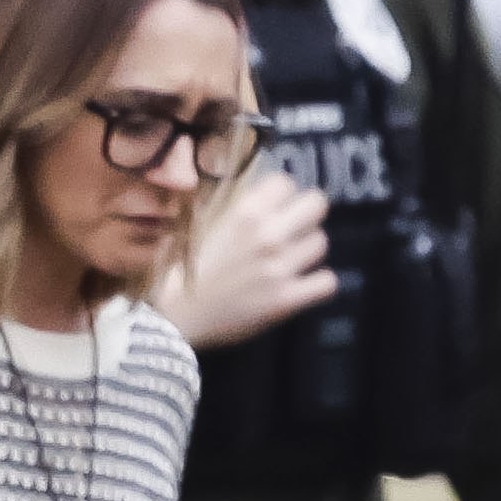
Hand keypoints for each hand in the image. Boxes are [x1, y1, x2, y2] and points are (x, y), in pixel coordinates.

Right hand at [156, 168, 333, 346]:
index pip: (285, 183)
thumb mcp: (197, 229)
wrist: (173, 317)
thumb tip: (250, 196)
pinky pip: (327, 282)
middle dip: (307, 213)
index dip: (284, 193)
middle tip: (296, 226)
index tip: (278, 204)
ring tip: (293, 256)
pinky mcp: (288, 298)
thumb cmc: (179, 272)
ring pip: (321, 242)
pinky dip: (318, 282)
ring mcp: (280, 267)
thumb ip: (226, 210)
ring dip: (308, 248)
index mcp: (243, 214)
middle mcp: (267, 236)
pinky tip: (304, 282)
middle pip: (316, 204)